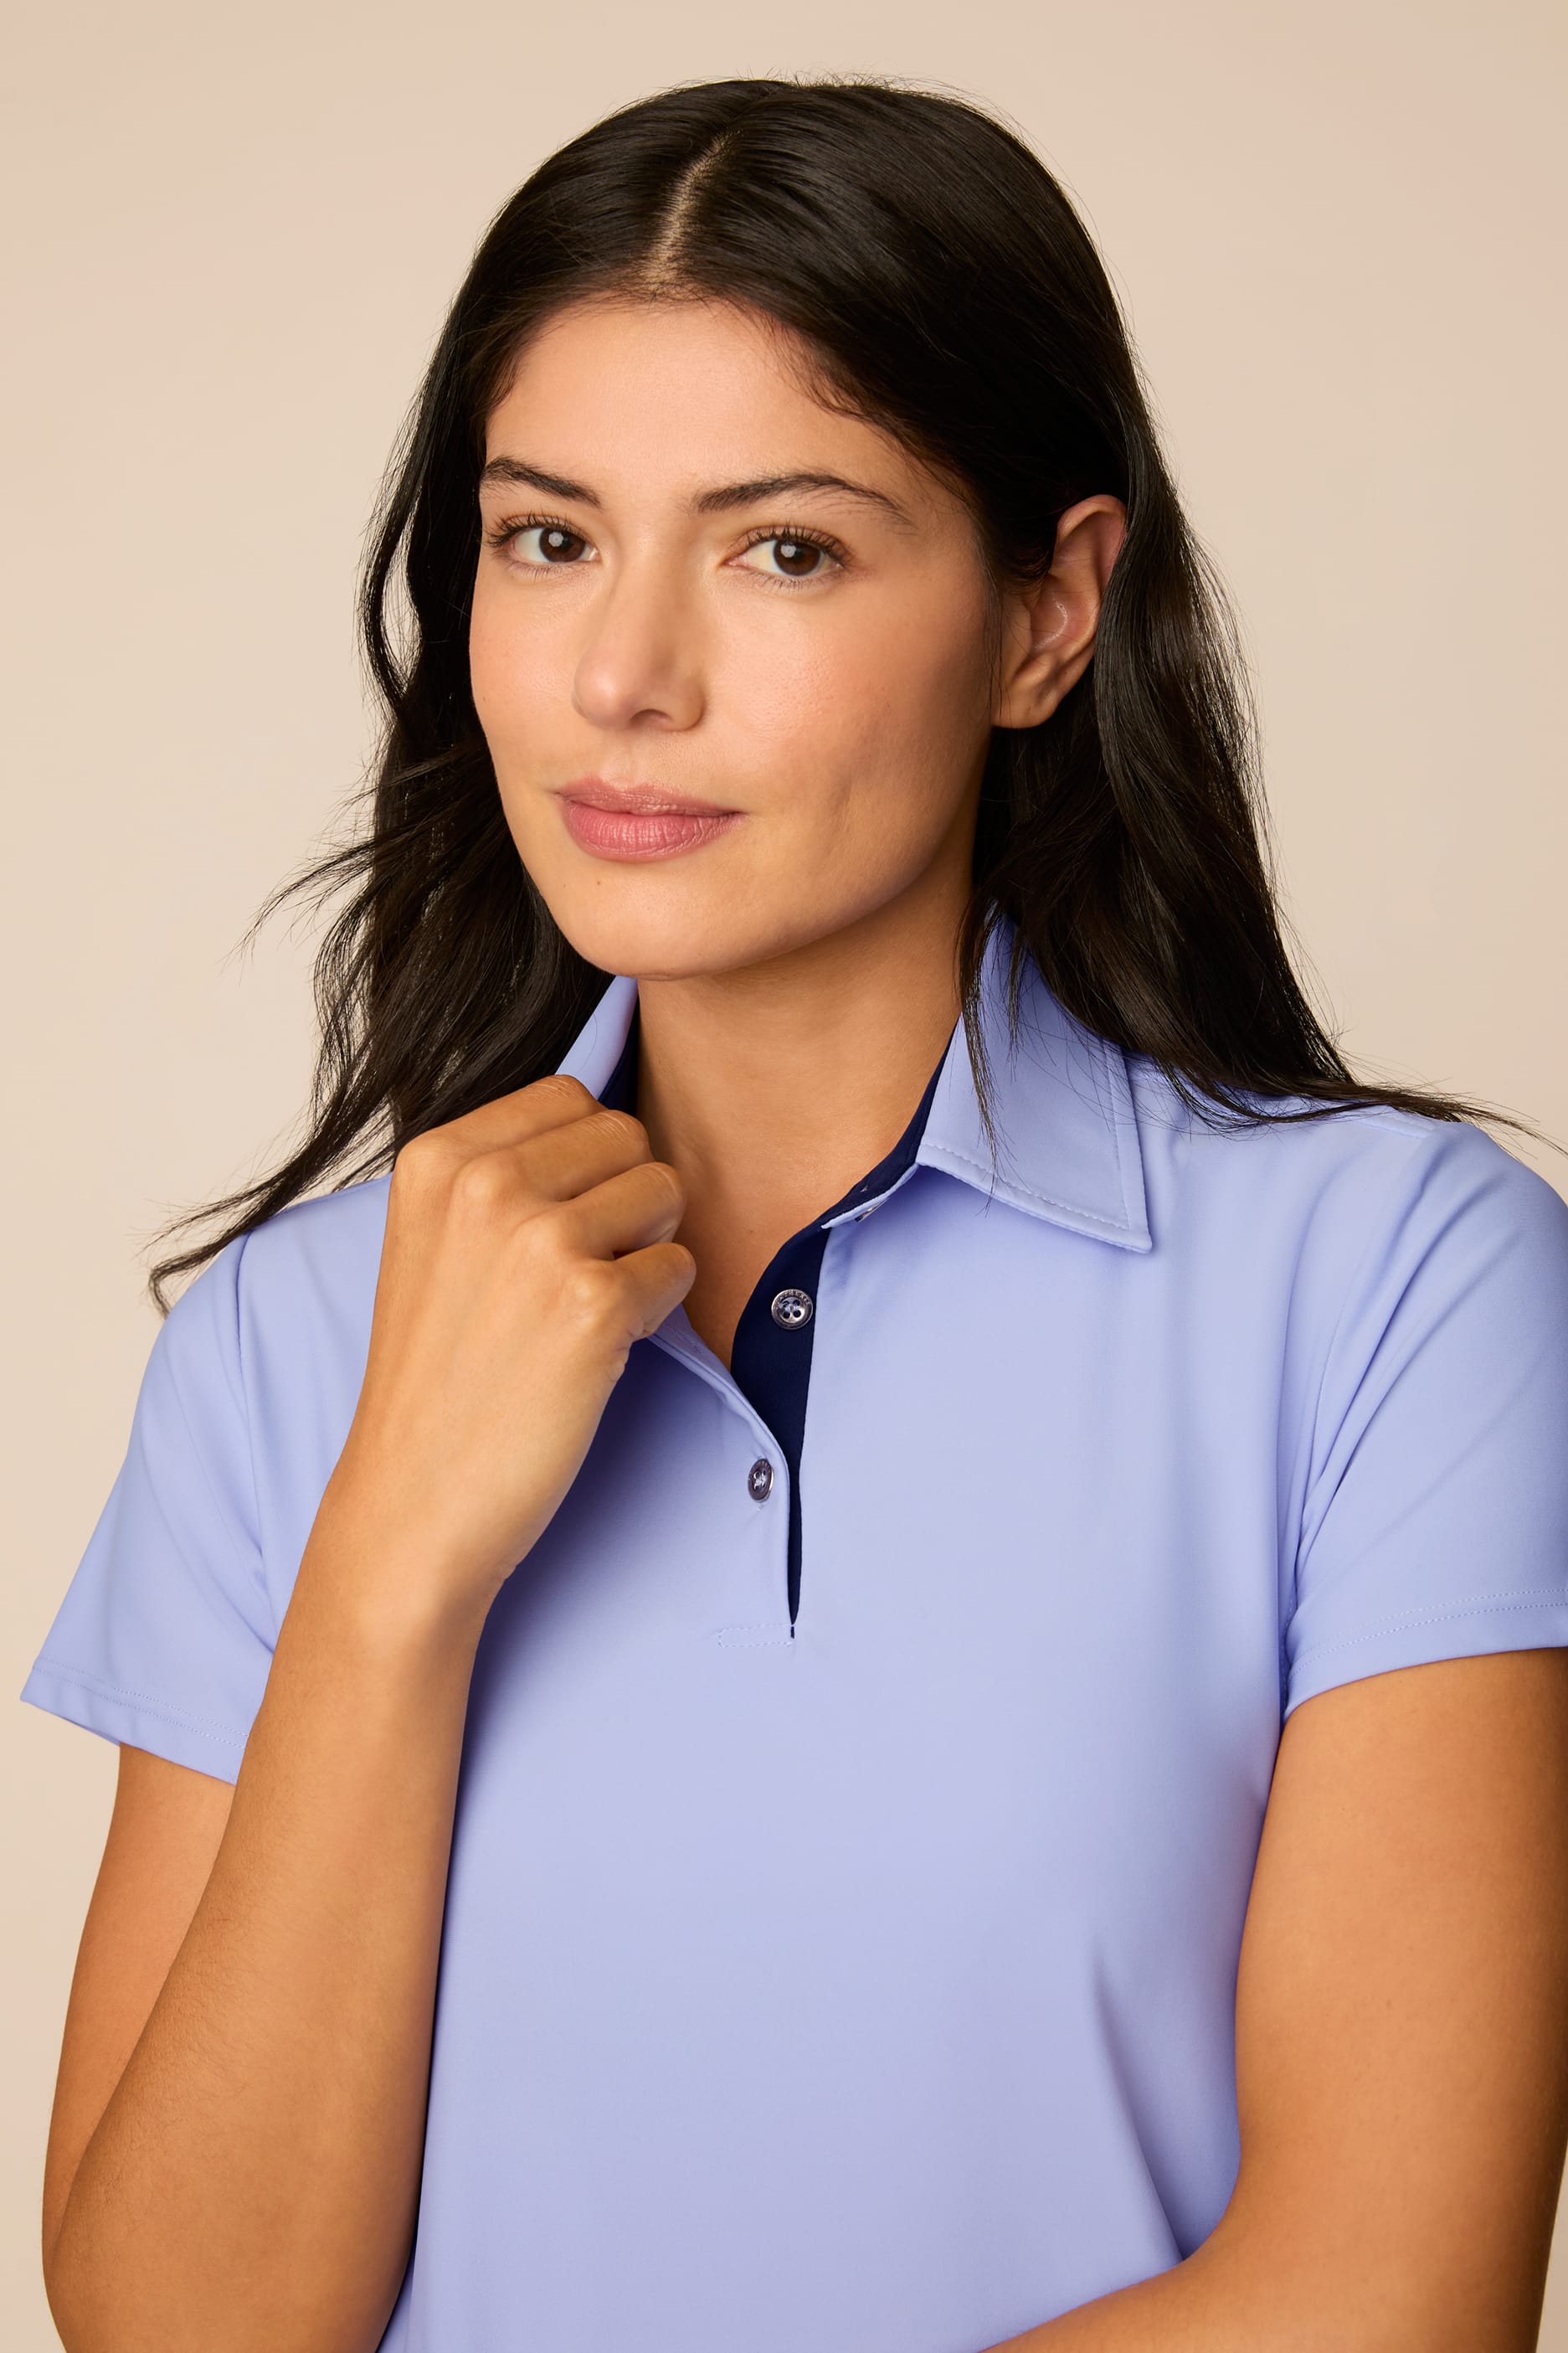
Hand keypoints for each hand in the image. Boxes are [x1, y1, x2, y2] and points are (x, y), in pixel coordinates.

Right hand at [311, 1073, 693, 1627]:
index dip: (586, 1163)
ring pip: (664, 1190)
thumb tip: (605, 1116)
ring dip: (647, 1252)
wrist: (416, 1502)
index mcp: (436, 1158)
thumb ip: (500, 1171)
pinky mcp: (592, 1306)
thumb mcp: (434, 1243)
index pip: (570, 1095)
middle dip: (626, 1199)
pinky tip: (600, 1353)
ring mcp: (538, 1241)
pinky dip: (658, 1310)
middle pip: (626, 1134)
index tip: (552, 1229)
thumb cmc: (439, 1380)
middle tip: (579, 1276)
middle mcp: (482, 1184)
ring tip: (585, 1314)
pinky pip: (681, 1267)